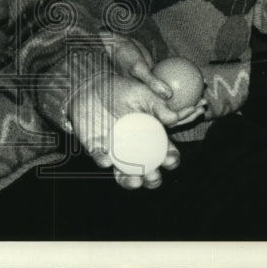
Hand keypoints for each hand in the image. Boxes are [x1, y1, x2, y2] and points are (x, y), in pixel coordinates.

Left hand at [67, 73, 182, 190]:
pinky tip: (106, 160)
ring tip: (135, 181)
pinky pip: (100, 159)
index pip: (165, 154)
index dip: (171, 160)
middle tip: (153, 176)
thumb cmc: (122, 90)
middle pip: (148, 172)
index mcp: (151, 138)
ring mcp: (115, 152)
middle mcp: (134, 150)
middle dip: (153, 179)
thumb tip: (174, 117)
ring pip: (125, 175)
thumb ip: (158, 105)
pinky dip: (103, 161)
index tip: (170, 159)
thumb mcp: (143, 94)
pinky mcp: (96, 148)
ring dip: (130, 182)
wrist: (92, 85)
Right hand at [100, 33, 207, 125]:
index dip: (181, 116)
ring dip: (190, 98)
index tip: (194, 108)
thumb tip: (169, 95)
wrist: (117, 45)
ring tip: (204, 93)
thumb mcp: (137, 67)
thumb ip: (151, 82)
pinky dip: (183, 84)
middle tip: (203, 103)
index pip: (164, 116)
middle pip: (172, 112)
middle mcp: (147, 104)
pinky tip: (196, 77)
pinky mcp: (156, 85)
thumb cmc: (124, 55)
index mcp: (140, 107)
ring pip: (174, 101)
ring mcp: (152, 95)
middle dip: (190, 111)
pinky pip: (171, 87)